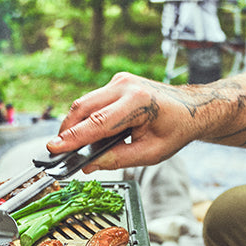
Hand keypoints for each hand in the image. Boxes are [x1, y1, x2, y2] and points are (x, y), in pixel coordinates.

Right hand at [46, 72, 195, 171]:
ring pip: (85, 103)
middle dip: (67, 131)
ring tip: (72, 146)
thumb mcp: (150, 153)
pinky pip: (93, 101)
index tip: (54, 148)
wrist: (191, 108)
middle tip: (58, 152)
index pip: (97, 123)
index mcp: (138, 103)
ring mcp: (120, 81)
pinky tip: (87, 133)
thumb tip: (89, 165)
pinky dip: (85, 118)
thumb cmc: (175, 130)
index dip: (73, 138)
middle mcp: (126, 86)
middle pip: (83, 108)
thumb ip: (117, 159)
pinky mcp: (116, 83)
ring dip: (75, 124)